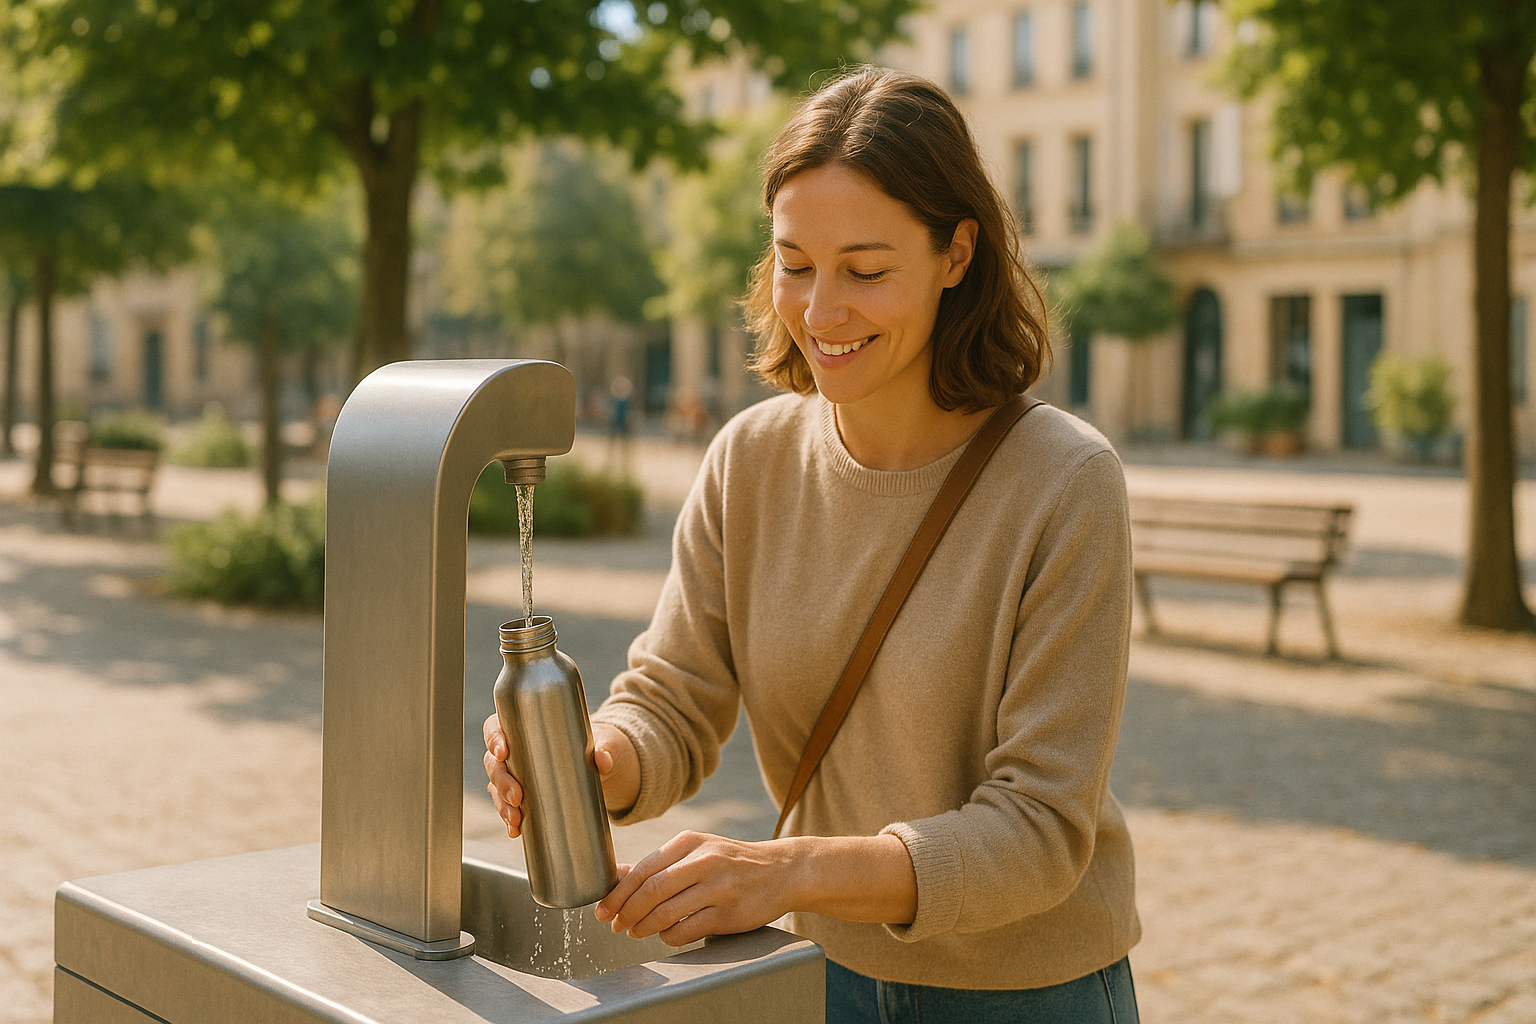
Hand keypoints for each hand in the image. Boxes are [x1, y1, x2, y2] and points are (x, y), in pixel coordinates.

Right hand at [482, 714, 639, 837]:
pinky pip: (509, 807)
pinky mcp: (527, 796)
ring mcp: (520, 775)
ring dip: (502, 805)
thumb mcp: (608, 742)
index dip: (494, 738)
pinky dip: (509, 820)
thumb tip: (603, 760)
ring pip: (497, 788)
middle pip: (495, 763)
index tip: (503, 752)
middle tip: (517, 796)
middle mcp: (518, 750)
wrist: (610, 768)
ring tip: (516, 819)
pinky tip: (516, 830)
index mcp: (528, 727)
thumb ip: (607, 747)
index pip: (498, 726)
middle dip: (501, 781)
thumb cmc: (602, 743)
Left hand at [594, 831, 797, 945]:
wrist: (782, 871)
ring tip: (636, 932)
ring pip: (666, 912)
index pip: (642, 869)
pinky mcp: (729, 913)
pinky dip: (669, 936)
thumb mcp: (697, 851)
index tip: (603, 910)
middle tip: (616, 926)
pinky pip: (687, 930)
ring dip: (644, 927)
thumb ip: (659, 864)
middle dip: (626, 912)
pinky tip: (666, 935)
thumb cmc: (731, 862)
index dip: (618, 893)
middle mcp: (704, 860)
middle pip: (650, 891)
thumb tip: (615, 876)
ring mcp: (718, 887)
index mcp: (689, 842)